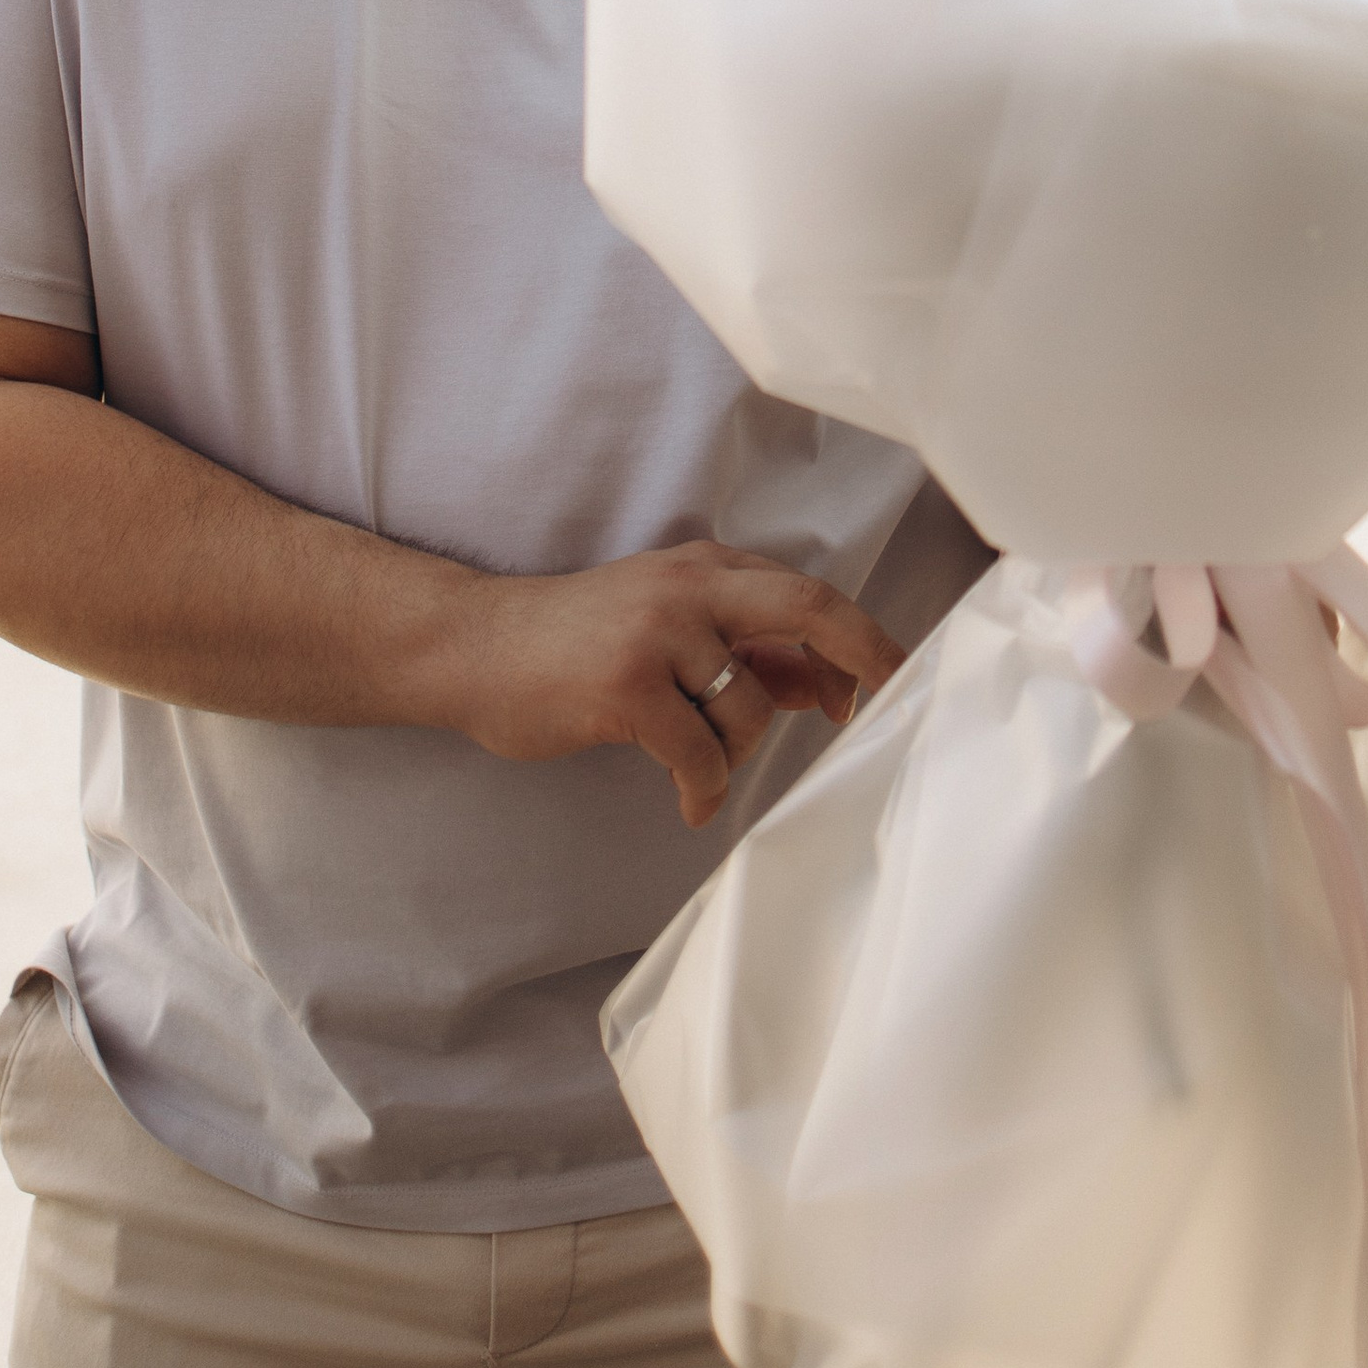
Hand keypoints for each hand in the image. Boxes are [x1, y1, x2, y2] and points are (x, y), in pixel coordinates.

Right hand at [431, 540, 904, 826]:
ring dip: (736, 754)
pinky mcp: (628, 684)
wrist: (475, 647)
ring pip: (750, 708)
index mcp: (708, 568)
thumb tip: (821, 683)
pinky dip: (703, 788)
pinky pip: (700, 753)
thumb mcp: (667, 627)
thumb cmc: (575, 643)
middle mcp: (692, 587)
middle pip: (809, 608)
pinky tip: (686, 800)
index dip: (860, 639)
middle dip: (862, 658)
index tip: (893, 681)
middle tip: (882, 708)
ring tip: (697, 766)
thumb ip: (744, 650)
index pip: (809, 593)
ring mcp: (659, 631)